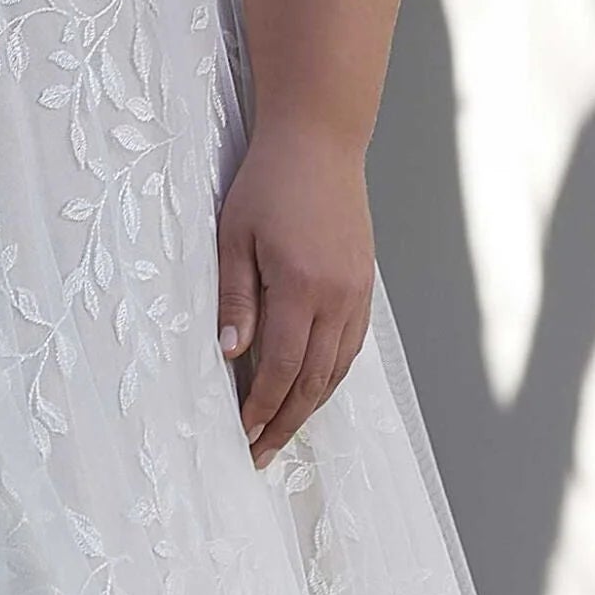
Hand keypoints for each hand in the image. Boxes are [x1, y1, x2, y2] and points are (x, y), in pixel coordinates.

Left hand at [215, 119, 373, 470]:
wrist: (319, 140)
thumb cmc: (269, 181)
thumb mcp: (234, 235)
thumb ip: (235, 298)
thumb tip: (229, 354)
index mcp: (302, 286)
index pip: (281, 367)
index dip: (261, 406)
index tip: (242, 434)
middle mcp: (338, 297)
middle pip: (314, 380)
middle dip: (285, 421)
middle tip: (261, 454)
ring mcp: (357, 292)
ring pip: (338, 369)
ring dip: (310, 406)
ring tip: (284, 431)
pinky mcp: (365, 284)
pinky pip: (352, 345)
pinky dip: (332, 375)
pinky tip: (314, 387)